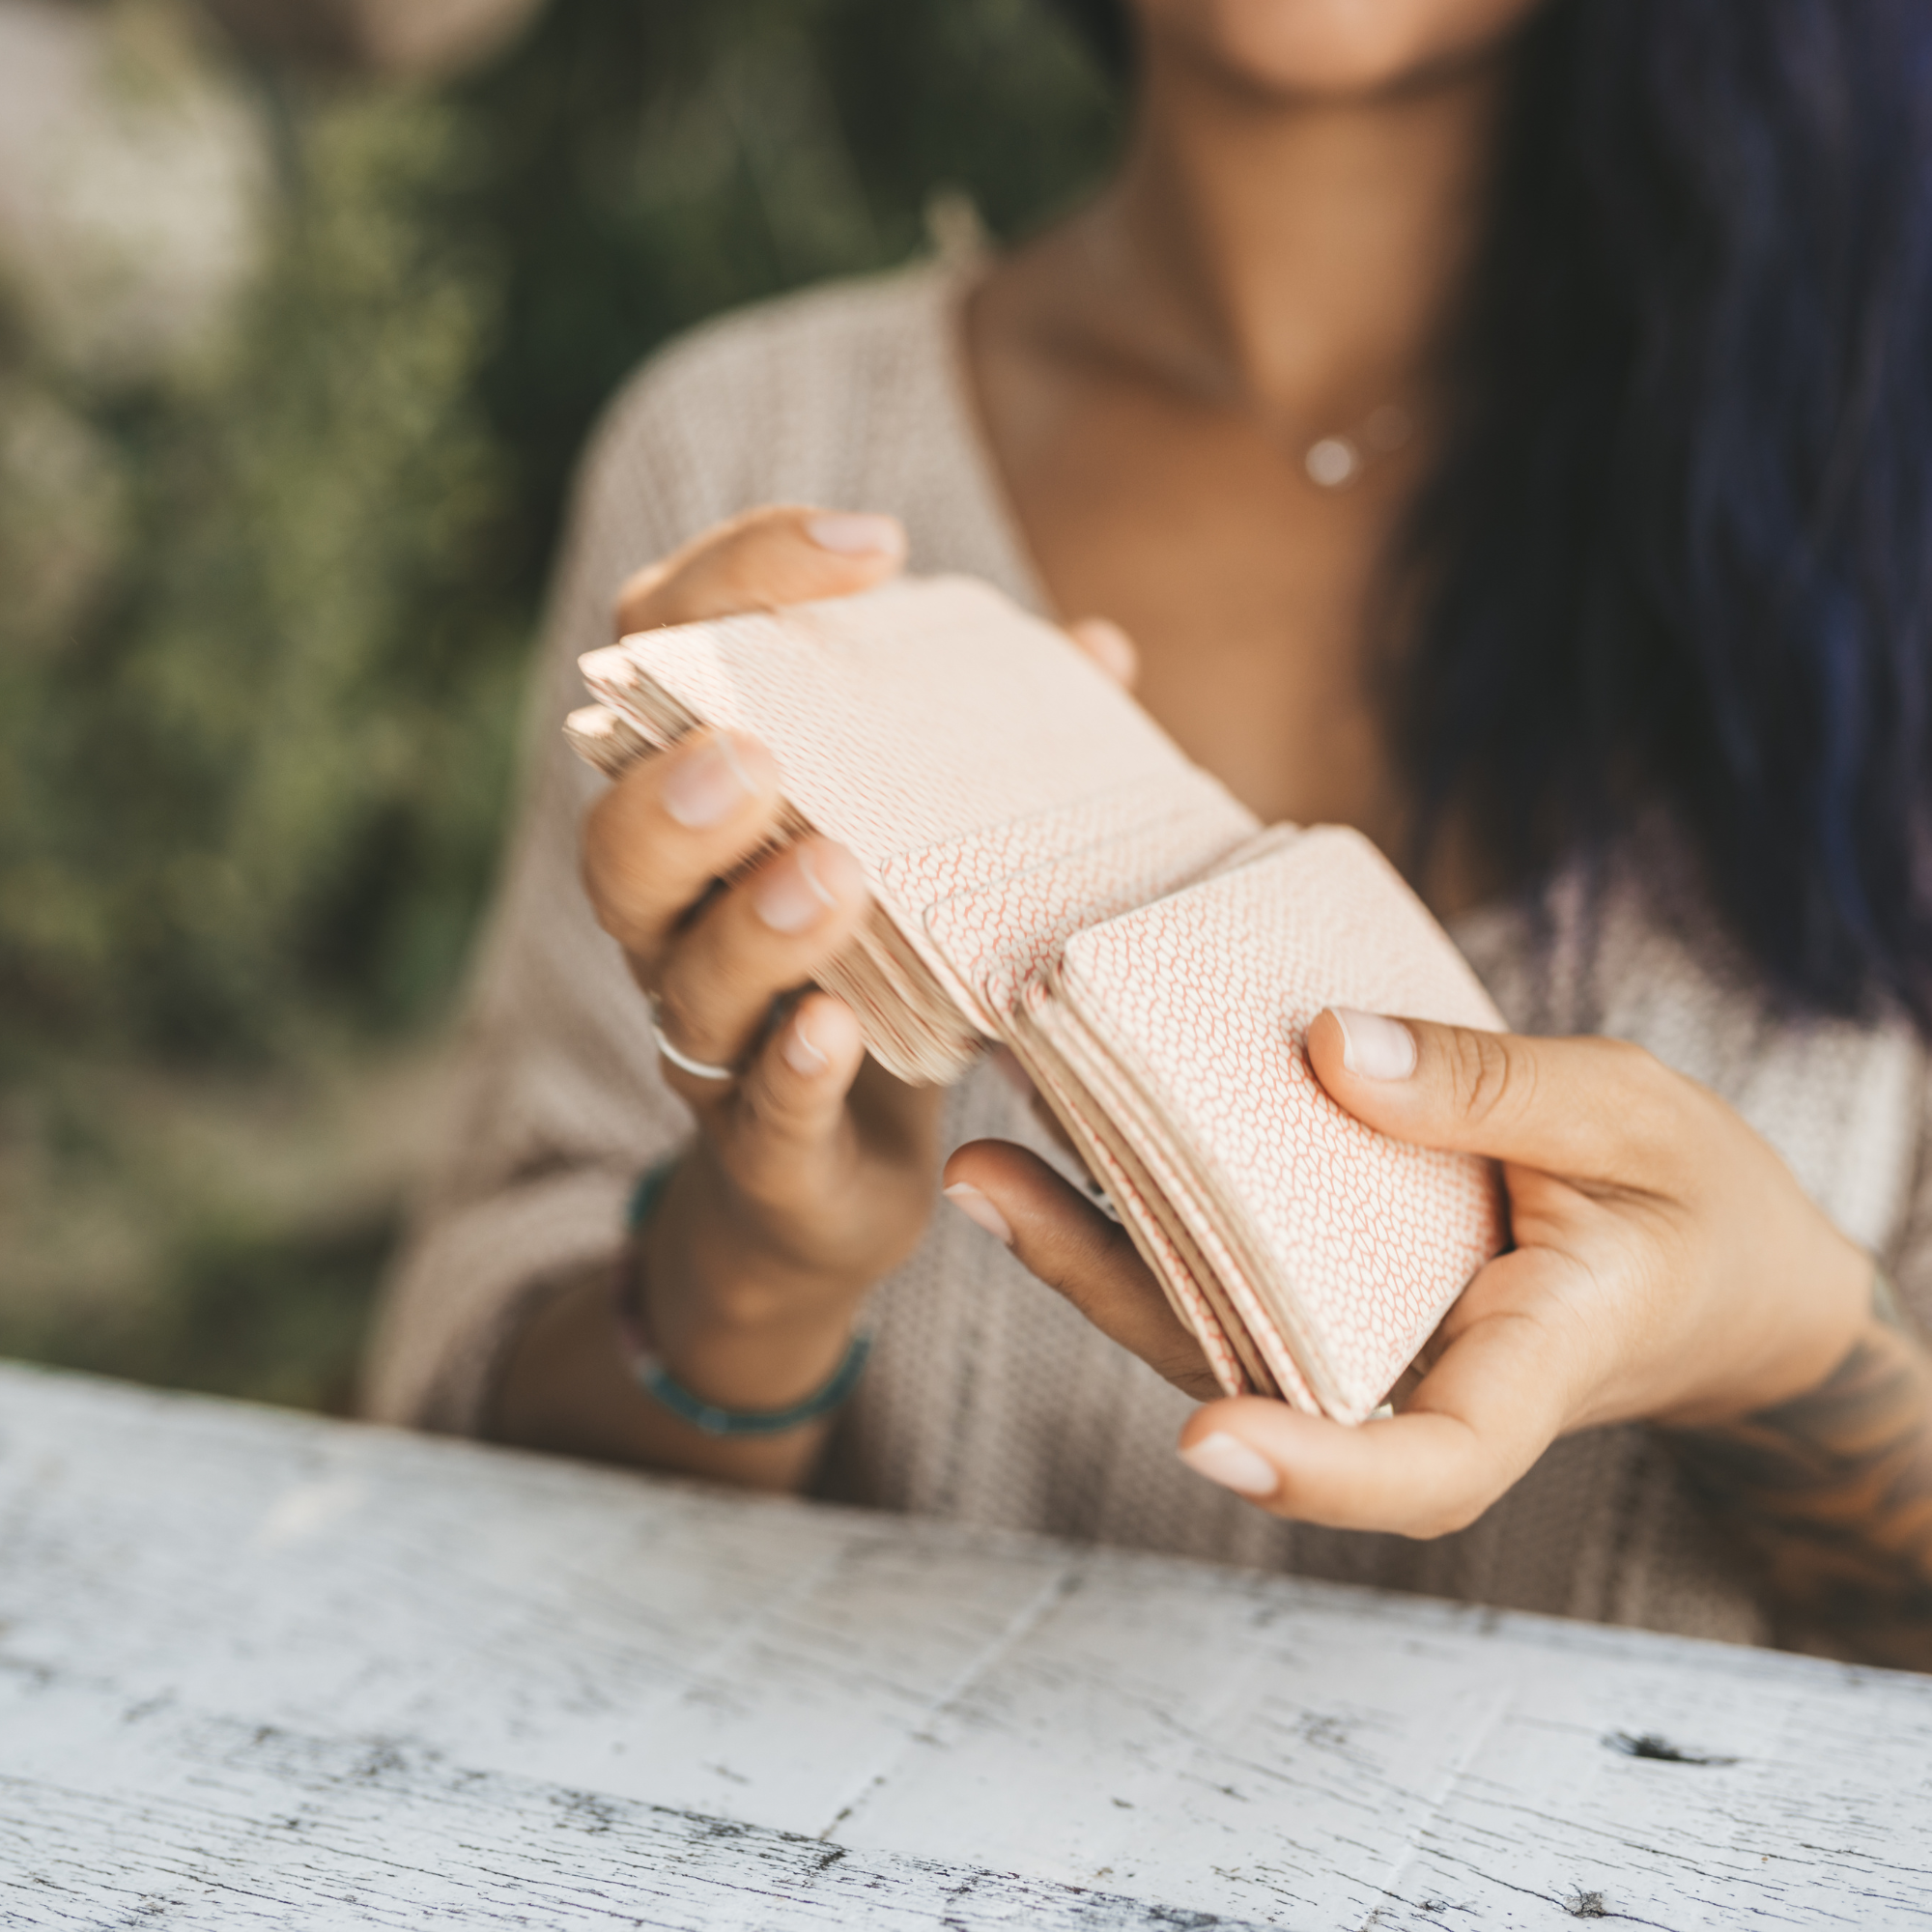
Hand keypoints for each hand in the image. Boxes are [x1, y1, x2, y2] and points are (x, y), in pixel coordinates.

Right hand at [582, 507, 939, 1428]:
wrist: (828, 1193)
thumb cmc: (884, 989)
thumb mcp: (932, 864)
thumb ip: (990, 760)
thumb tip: (1095, 649)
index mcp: (712, 823)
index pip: (666, 664)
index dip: (739, 585)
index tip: (873, 545)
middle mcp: (680, 925)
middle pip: (619, 840)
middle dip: (675, 786)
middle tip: (757, 750)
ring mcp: (709, 1043)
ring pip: (683, 976)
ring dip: (750, 921)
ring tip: (832, 872)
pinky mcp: (764, 1151)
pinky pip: (757, 1111)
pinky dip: (793, 1069)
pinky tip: (839, 1030)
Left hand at [942, 1008, 1873, 1536]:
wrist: (1705, 1266)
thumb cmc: (1692, 1200)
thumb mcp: (1632, 1117)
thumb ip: (1492, 1092)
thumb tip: (1329, 1050)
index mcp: (1522, 1370)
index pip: (1426, 1467)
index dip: (1318, 1471)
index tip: (1208, 1442)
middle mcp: (1412, 1374)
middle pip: (1243, 1371)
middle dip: (1103, 1290)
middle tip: (984, 1185)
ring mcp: (1360, 1337)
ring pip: (1207, 1315)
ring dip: (1085, 1240)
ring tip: (981, 1150)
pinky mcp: (1331, 1286)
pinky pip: (1227, 1257)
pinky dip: (1146, 1197)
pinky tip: (1069, 1118)